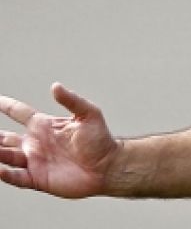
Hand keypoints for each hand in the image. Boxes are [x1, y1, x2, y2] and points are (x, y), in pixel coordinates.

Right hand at [0, 83, 118, 197]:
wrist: (107, 166)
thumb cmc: (100, 140)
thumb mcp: (88, 114)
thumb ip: (71, 100)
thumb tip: (55, 86)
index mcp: (45, 126)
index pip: (19, 113)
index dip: (6, 105)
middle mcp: (36, 143)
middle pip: (5, 138)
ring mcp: (35, 161)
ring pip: (6, 156)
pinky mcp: (37, 178)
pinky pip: (16, 177)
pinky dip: (4, 174)